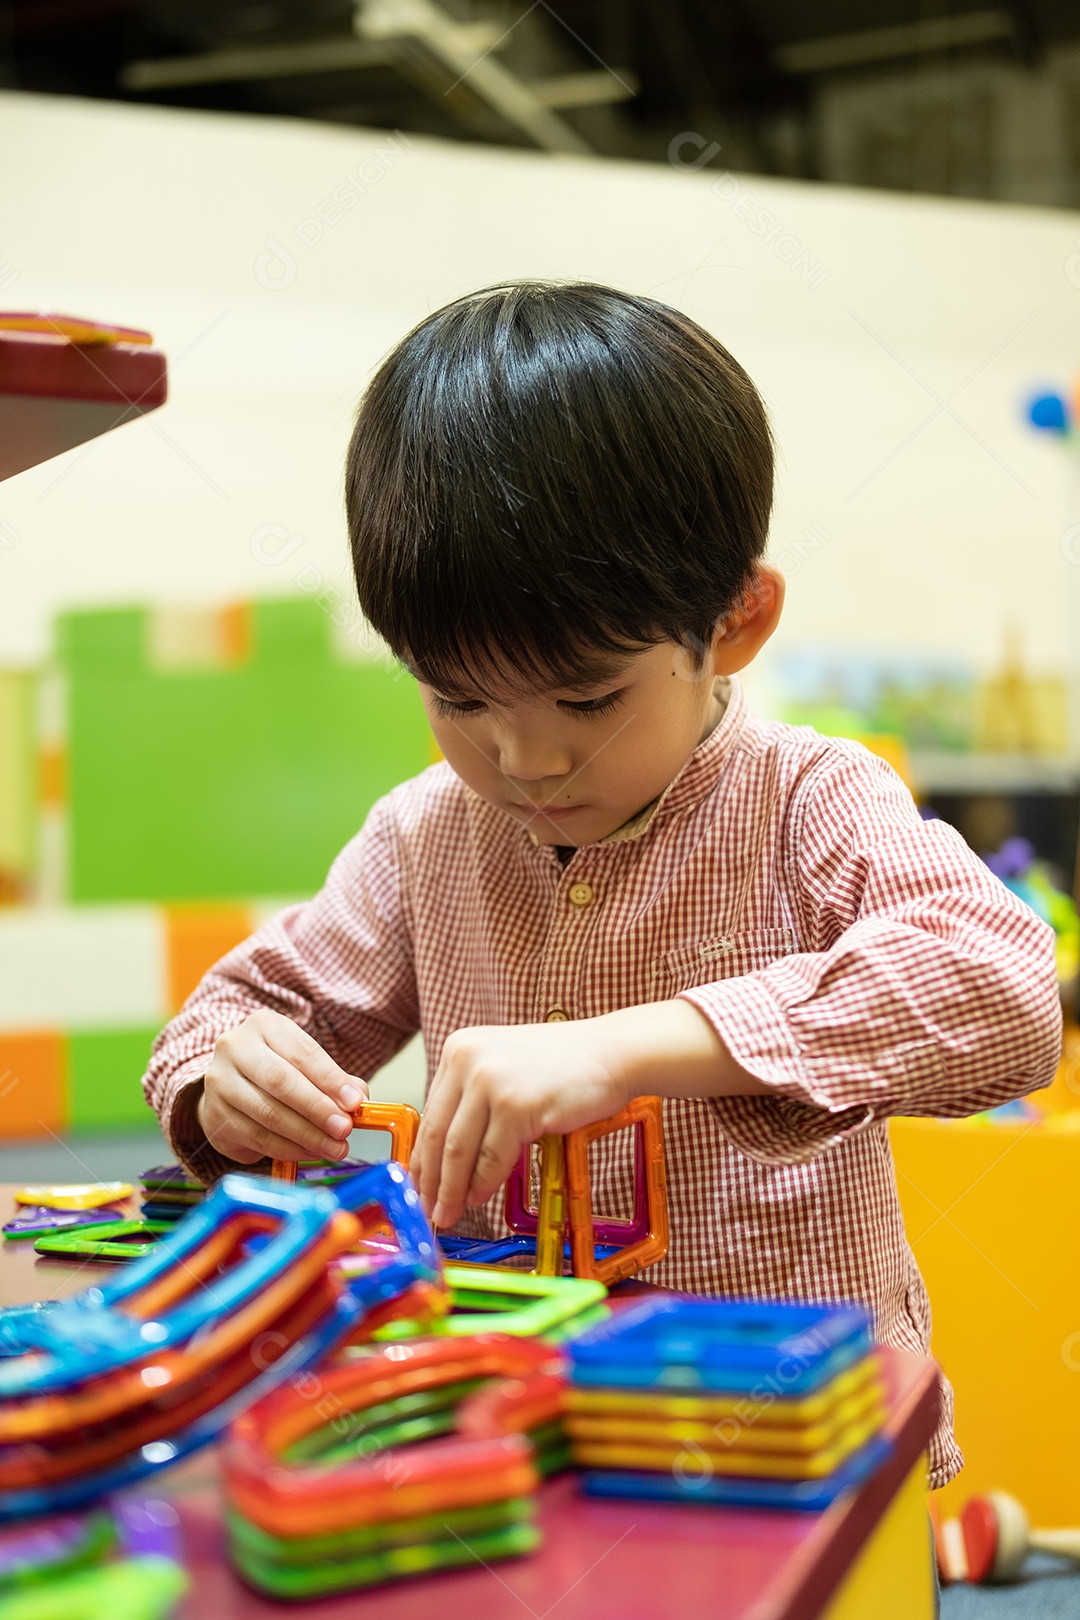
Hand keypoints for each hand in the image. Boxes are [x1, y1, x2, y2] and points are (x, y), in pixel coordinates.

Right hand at [196, 1008, 366, 1164]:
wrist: (233, 1082)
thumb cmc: (278, 1069)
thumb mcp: (305, 1062)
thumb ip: (334, 1079)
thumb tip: (357, 1100)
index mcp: (263, 1025)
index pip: (301, 1053)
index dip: (331, 1080)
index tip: (355, 1102)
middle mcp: (235, 1049)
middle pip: (281, 1081)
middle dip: (318, 1109)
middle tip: (344, 1129)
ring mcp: (220, 1083)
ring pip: (268, 1113)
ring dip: (307, 1135)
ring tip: (334, 1147)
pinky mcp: (214, 1116)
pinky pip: (256, 1137)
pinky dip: (288, 1149)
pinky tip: (310, 1151)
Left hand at [411, 1018, 630, 1227]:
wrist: (613, 1053)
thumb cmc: (566, 1065)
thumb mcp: (506, 1069)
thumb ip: (475, 1099)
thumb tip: (446, 1154)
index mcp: (460, 1046)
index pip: (432, 1111)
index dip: (423, 1154)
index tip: (421, 1181)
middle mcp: (467, 1059)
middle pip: (438, 1132)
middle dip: (431, 1178)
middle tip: (428, 1207)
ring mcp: (490, 1081)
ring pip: (458, 1150)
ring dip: (452, 1189)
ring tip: (449, 1212)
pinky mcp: (515, 1105)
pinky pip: (492, 1158)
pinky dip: (483, 1184)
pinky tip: (479, 1199)